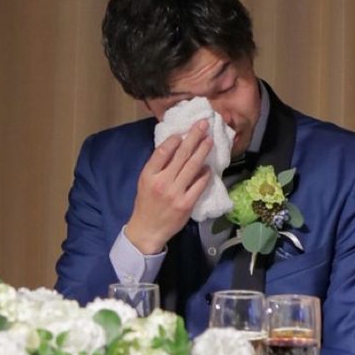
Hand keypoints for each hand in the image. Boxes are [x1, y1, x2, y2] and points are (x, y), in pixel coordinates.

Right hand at [124, 121, 213, 254]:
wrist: (147, 230)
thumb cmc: (146, 203)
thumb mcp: (145, 182)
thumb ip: (158, 166)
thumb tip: (175, 146)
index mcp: (148, 175)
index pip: (163, 151)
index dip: (175, 140)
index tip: (183, 132)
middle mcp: (162, 182)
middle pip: (181, 155)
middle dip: (194, 137)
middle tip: (203, 124)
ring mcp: (175, 193)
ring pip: (193, 167)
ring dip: (202, 151)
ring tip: (209, 140)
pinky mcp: (186, 204)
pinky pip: (199, 184)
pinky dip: (205, 174)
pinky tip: (209, 166)